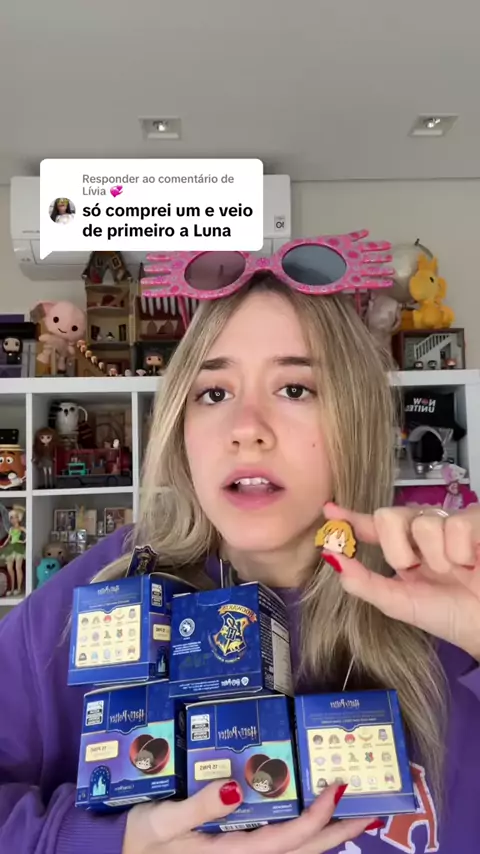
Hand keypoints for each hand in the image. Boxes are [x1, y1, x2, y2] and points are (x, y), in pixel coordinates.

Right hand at [122, 779, 378, 853]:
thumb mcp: (163, 822)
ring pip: (297, 853)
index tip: (339, 788)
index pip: (289, 839)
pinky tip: (311, 818)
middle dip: (340, 832)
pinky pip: (281, 849)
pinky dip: (304, 835)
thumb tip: (236, 788)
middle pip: (305, 852)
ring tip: (351, 811)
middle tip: (371, 807)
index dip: (318, 816)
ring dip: (327, 835)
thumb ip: (199, 807)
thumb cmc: (142, 842)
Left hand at [324, 501, 479, 658]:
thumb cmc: (448, 614)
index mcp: (402, 550)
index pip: (371, 527)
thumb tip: (331, 558)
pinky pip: (455, 524)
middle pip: (388, 516)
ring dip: (436, 557)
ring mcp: (447, 524)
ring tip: (453, 570)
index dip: (350, 517)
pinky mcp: (474, 521)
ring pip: (422, 523)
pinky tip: (470, 562)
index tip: (329, 511)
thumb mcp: (400, 603)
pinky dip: (460, 551)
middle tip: (417, 569)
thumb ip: (364, 582)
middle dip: (397, 549)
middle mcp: (421, 532)